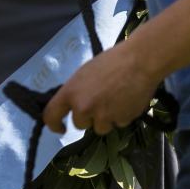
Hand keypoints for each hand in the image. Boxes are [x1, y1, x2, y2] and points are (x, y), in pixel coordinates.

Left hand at [43, 35, 159, 135]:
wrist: (138, 61)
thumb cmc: (111, 61)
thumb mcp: (85, 73)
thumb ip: (77, 91)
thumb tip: (74, 103)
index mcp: (71, 92)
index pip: (51, 115)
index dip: (54, 124)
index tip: (60, 127)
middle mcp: (83, 107)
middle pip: (79, 124)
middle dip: (88, 116)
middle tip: (99, 101)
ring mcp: (102, 117)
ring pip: (99, 127)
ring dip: (106, 118)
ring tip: (116, 98)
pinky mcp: (120, 121)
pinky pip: (117, 124)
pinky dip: (121, 116)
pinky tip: (127, 100)